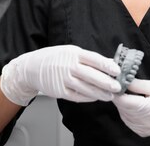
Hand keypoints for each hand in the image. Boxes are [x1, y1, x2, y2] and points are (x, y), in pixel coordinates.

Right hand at [0, 45, 120, 105]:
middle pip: (91, 75)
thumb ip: (89, 58)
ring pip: (85, 88)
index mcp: (74, 53)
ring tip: (110, 96)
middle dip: (106, 82)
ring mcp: (63, 79)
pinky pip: (76, 96)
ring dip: (99, 93)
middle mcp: (69, 66)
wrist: (32, 67)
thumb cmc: (56, 58)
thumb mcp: (72, 52)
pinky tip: (96, 97)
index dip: (107, 65)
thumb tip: (109, 62)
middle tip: (117, 87)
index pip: (94, 59)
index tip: (118, 71)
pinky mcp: (59, 91)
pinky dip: (88, 97)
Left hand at [112, 79, 149, 136]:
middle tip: (124, 86)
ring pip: (123, 114)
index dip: (117, 92)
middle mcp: (147, 122)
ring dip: (124, 104)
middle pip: (123, 108)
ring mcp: (144, 129)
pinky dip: (129, 111)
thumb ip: (137, 84)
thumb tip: (120, 80)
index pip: (125, 102)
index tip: (115, 83)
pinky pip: (128, 120)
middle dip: (121, 96)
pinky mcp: (142, 132)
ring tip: (135, 96)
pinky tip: (137, 106)